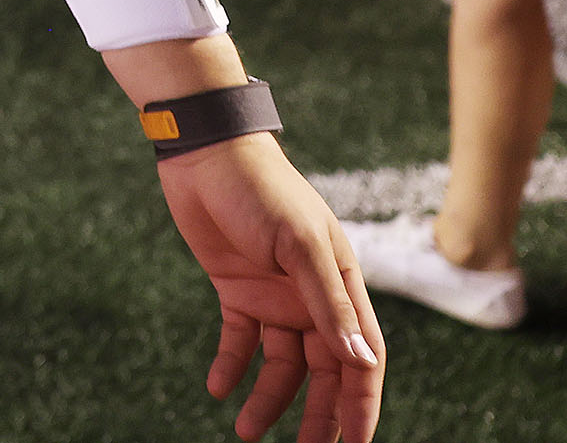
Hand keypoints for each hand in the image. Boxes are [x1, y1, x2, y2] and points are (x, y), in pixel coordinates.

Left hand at [158, 134, 384, 441]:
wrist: (205, 151)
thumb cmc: (262, 189)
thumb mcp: (298, 245)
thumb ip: (328, 303)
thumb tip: (361, 362)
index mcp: (340, 286)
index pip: (361, 360)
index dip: (360, 405)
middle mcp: (312, 297)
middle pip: (324, 373)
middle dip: (317, 417)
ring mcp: (274, 295)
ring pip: (281, 365)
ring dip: (268, 400)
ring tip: (243, 431)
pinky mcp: (236, 289)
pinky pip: (239, 341)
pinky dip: (231, 366)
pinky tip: (217, 389)